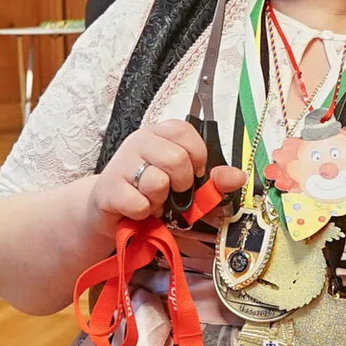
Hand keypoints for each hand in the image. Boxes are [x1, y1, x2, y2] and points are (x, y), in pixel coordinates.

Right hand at [90, 119, 244, 228]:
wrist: (110, 212)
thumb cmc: (151, 193)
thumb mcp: (186, 186)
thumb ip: (213, 181)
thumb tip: (238, 177)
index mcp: (160, 134)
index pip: (184, 131)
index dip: (197, 156)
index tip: (195, 173)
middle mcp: (139, 142)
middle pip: (176, 159)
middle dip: (181, 184)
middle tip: (172, 192)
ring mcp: (120, 163)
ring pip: (157, 182)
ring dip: (160, 201)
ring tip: (152, 201)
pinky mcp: (107, 189)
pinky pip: (139, 203)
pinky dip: (143, 214)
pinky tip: (136, 210)